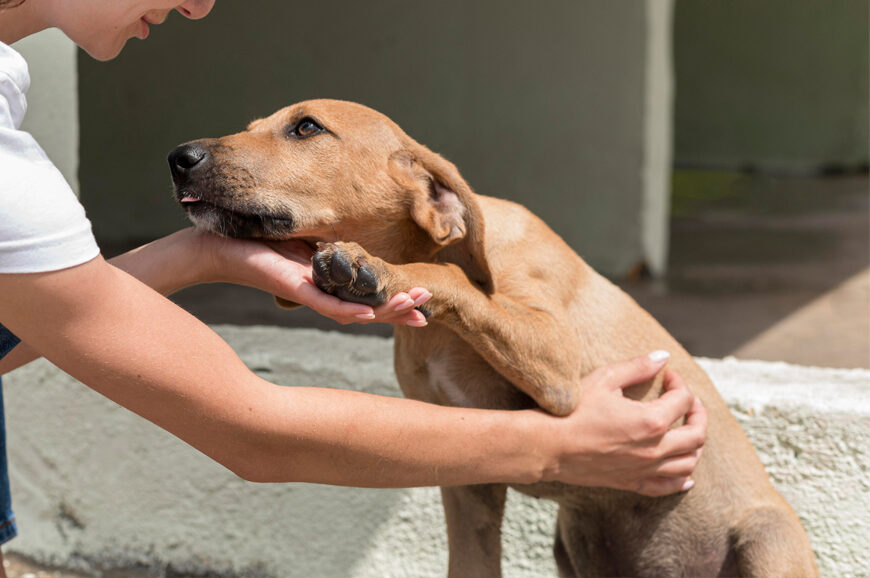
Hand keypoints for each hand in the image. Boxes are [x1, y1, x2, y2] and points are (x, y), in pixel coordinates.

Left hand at [196, 231, 431, 325]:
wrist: (213, 246)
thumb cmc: (252, 239)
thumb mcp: (301, 236)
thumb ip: (327, 241)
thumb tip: (352, 232)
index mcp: (326, 280)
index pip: (367, 295)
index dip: (395, 301)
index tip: (424, 303)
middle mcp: (321, 292)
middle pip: (367, 308)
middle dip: (400, 309)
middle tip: (428, 309)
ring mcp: (307, 293)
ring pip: (353, 311)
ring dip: (385, 311)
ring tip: (415, 309)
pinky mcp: (292, 287)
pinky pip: (325, 304)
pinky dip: (349, 311)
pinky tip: (371, 315)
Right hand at [544, 352, 706, 496]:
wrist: (548, 446)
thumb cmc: (573, 411)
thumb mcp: (604, 379)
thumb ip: (638, 366)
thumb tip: (663, 356)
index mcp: (651, 421)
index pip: (683, 400)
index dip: (679, 383)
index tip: (667, 376)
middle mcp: (655, 449)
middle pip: (697, 434)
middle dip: (697, 413)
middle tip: (688, 400)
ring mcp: (645, 469)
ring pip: (689, 463)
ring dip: (694, 445)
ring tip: (686, 430)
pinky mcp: (632, 483)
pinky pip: (668, 487)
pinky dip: (682, 480)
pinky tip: (685, 474)